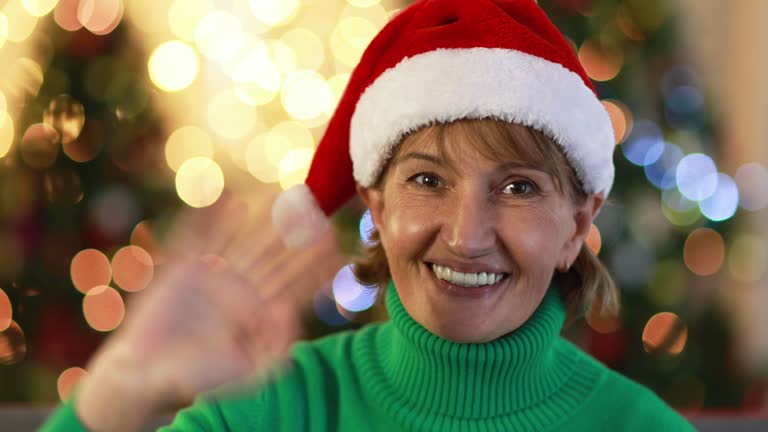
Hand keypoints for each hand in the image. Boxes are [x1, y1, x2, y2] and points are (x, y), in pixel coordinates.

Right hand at [75, 191, 345, 430]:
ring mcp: (212, 278)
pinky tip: (231, 201)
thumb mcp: (249, 375)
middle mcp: (240, 290)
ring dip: (261, 219)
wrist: (146, 378)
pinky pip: (200, 240)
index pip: (293, 282)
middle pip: (274, 255)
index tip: (334, 241)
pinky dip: (213, 221)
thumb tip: (291, 307)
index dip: (314, 263)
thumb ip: (277, 348)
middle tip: (316, 206)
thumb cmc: (197, 382)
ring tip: (281, 194)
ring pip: (243, 241)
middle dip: (295, 232)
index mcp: (258, 313)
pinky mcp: (182, 271)